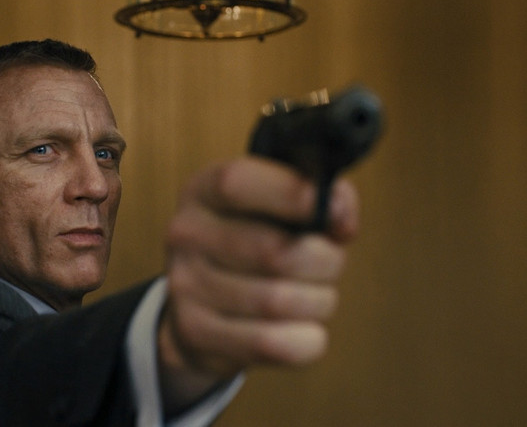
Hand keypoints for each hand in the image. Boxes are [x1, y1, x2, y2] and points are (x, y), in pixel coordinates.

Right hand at [157, 157, 358, 411]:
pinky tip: (303, 328)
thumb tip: (340, 216)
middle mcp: (185, 234)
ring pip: (280, 302)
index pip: (237, 183)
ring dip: (318, 302)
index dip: (290, 193)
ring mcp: (185, 285)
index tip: (331, 208)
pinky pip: (273, 344)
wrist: (202, 308)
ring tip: (315, 296)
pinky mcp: (196, 332)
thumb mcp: (277, 209)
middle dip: (325, 261)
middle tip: (330, 263)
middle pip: (274, 252)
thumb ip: (317, 200)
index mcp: (203, 191)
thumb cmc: (254, 245)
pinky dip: (307, 339)